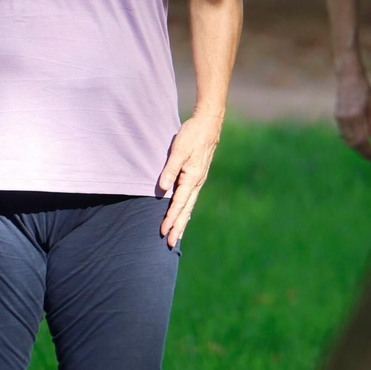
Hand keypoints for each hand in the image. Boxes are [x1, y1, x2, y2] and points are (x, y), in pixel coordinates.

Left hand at [158, 114, 221, 247]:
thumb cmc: (192, 136)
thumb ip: (169, 170)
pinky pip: (190, 199)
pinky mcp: (197, 177)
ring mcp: (198, 181)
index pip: (179, 203)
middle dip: (178, 227)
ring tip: (177, 236)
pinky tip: (183, 215)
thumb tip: (162, 189)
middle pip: (186, 210)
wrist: (208, 126)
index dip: (170, 218)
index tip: (163, 231)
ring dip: (182, 222)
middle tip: (170, 244)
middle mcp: (196, 183)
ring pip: (189, 206)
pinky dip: (186, 211)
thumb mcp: (178, 151)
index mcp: (191, 179)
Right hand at [335, 69, 370, 162]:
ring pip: (347, 139)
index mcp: (356, 116)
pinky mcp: (336, 116)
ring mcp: (339, 118)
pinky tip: (358, 141)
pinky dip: (351, 139)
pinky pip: (343, 133)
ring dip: (357, 147)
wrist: (347, 77)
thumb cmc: (363, 89)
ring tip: (367, 152)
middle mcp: (345, 119)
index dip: (368, 152)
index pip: (361, 140)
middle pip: (353, 143)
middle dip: (363, 153)